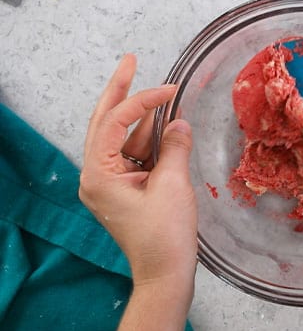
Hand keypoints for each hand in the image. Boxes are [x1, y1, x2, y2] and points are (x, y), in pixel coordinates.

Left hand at [79, 54, 196, 291]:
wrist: (165, 270)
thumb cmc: (164, 233)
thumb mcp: (172, 184)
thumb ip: (174, 147)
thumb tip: (179, 122)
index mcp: (99, 174)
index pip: (115, 123)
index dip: (142, 100)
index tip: (171, 89)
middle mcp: (97, 175)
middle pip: (105, 122)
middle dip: (120, 91)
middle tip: (130, 60)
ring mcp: (109, 182)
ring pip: (121, 136)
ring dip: (142, 116)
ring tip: (163, 92)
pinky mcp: (125, 188)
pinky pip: (134, 152)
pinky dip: (149, 136)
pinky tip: (165, 122)